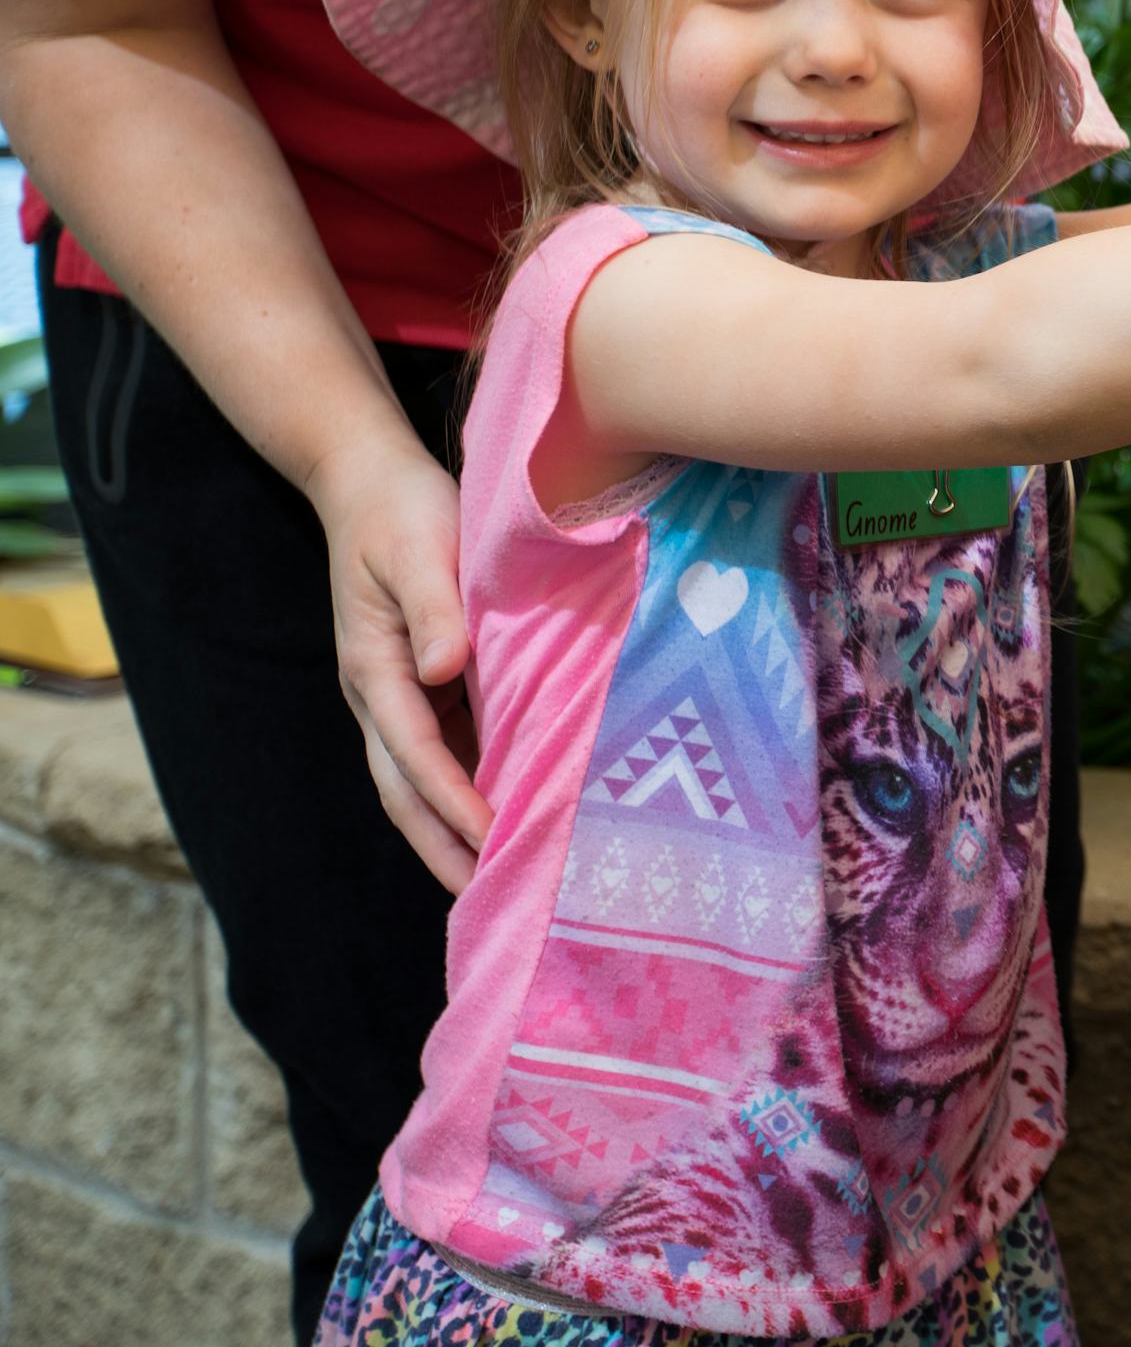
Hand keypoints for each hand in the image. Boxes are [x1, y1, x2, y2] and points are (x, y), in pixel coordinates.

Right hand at [310, 433, 489, 891]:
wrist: (371, 482)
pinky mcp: (423, 684)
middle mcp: (380, 693)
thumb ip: (434, 607)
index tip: (492, 834)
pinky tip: (510, 813)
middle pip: (406, 789)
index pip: (415, 751)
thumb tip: (445, 670)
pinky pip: (445, 750)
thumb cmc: (402, 510)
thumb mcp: (421, 545)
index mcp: (373, 667)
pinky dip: (470, 788)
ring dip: (454, 830)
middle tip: (489, 898)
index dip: (453, 797)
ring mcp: (398, 693)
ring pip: (422, 781)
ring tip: (503, 877)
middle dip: (443, 845)